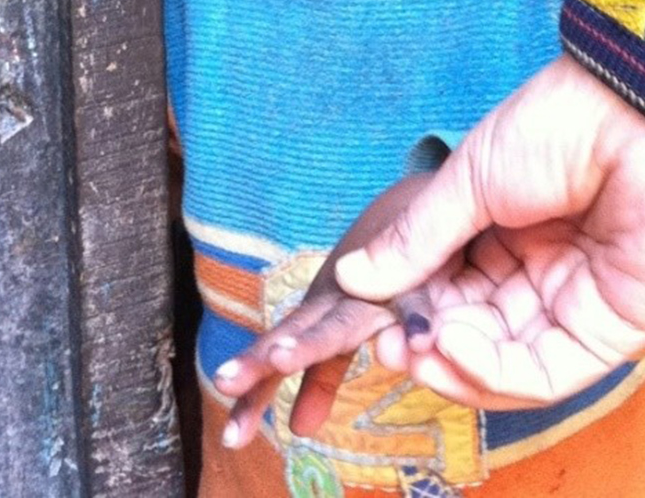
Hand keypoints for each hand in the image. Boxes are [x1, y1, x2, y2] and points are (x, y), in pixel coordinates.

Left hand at [212, 174, 461, 446]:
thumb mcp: (344, 333)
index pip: (279, 357)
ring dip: (311, 340)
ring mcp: (374, 290)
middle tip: (224, 381)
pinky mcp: (417, 282)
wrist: (420, 206)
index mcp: (317, 314)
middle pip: (296, 336)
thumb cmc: (376, 277)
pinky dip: (415, 319)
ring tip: (281, 360)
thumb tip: (298, 430)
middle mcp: (337, 299)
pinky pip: (416, 303)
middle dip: (262, 359)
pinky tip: (418, 340)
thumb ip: (322, 379)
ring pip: (341, 319)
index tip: (232, 437)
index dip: (255, 393)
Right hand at [333, 55, 644, 405]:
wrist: (638, 116)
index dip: (411, 308)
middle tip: (389, 345)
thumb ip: (416, 240)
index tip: (371, 316)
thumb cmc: (555, 129)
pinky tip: (457, 346)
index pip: (450, 288)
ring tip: (418, 349)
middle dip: (427, 344)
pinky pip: (547, 374)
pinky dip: (496, 374)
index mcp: (506, 231)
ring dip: (455, 366)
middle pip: (474, 331)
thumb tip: (352, 280)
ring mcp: (576, 303)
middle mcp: (539, 272)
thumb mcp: (467, 183)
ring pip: (506, 364)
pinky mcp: (611, 331)